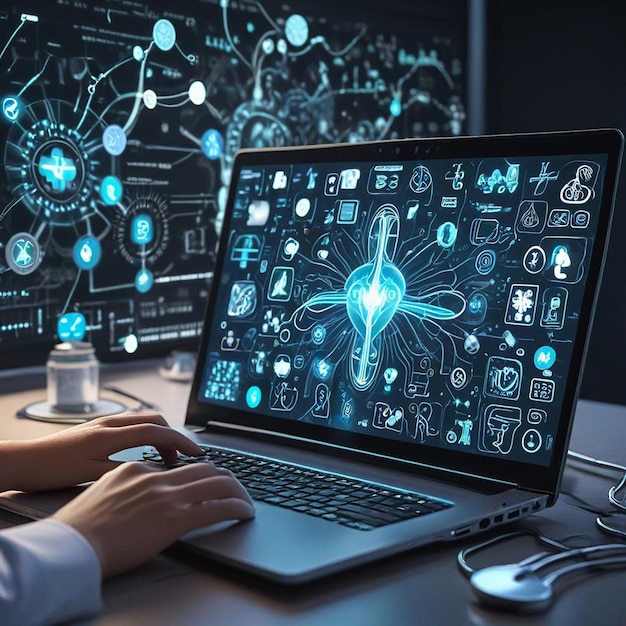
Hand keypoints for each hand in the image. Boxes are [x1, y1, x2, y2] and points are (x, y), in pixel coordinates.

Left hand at [0, 412, 203, 491]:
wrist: (23, 460)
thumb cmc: (52, 470)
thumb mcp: (92, 476)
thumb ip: (123, 470)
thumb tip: (151, 471)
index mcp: (110, 435)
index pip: (156, 433)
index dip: (180, 442)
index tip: (195, 453)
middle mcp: (109, 423)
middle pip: (154, 421)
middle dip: (174, 437)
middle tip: (183, 458)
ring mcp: (102, 424)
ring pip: (143, 421)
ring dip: (160, 435)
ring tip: (166, 458)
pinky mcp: (97, 428)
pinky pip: (131, 425)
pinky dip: (145, 435)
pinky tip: (143, 452)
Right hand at [53, 461, 254, 577]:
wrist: (72, 547)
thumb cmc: (80, 528)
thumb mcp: (103, 493)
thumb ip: (127, 486)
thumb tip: (145, 490)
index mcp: (136, 468)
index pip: (179, 468)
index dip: (199, 475)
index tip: (209, 482)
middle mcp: (155, 477)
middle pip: (204, 469)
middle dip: (226, 477)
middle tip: (236, 488)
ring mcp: (166, 496)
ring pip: (217, 483)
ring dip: (238, 491)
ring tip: (246, 500)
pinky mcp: (175, 519)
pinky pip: (217, 508)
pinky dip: (237, 507)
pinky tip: (245, 512)